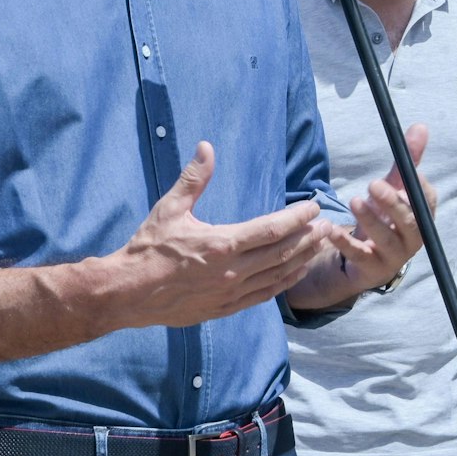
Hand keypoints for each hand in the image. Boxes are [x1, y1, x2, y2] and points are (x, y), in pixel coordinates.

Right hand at [107, 141, 337, 329]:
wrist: (129, 292)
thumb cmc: (148, 249)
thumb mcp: (169, 209)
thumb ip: (193, 179)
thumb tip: (206, 147)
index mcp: (222, 244)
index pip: (272, 229)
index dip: (297, 217)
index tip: (313, 207)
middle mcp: (232, 271)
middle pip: (282, 253)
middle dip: (308, 238)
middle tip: (327, 225)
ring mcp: (231, 292)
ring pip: (277, 276)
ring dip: (302, 259)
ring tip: (320, 246)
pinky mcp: (225, 307)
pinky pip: (263, 296)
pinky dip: (283, 284)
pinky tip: (295, 274)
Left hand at [333, 124, 433, 291]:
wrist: (365, 258)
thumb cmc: (384, 216)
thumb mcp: (393, 187)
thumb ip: (407, 160)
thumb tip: (421, 127)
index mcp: (421, 217)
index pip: (427, 203)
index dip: (419, 189)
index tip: (407, 173)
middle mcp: (413, 238)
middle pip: (409, 222)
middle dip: (393, 203)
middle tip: (373, 185)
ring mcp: (393, 256)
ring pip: (386, 240)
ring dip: (371, 221)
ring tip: (355, 201)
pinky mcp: (371, 268)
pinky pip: (360, 256)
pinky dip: (346, 243)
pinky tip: (333, 230)